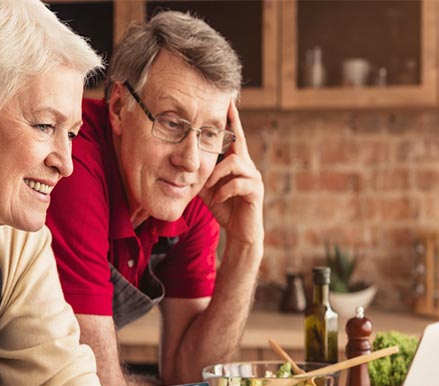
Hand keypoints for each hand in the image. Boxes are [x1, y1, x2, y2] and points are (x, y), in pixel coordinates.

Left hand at [199, 99, 263, 246]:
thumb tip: (182, 160)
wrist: (240, 231)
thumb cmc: (224, 207)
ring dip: (217, 174)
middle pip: (238, 141)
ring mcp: (254, 177)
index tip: (228, 99)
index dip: (232, 118)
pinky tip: (218, 199)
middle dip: (230, 126)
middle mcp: (248, 165)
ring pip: (234, 162)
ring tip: (210, 187)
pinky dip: (223, 190)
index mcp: (236, 162)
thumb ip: (199, 172)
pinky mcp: (256, 190)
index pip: (234, 135)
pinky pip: (237, 183)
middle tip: (223, 110)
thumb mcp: (206, 187)